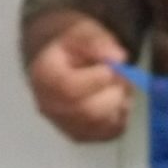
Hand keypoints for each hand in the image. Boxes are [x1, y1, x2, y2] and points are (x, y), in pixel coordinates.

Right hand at [26, 17, 130, 143]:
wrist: (64, 62)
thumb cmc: (73, 46)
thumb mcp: (83, 31)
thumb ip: (98, 41)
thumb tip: (118, 58)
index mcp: (44, 77)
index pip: (70, 88)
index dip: (99, 78)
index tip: (113, 65)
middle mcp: (48, 106)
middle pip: (88, 111)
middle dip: (114, 91)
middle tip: (123, 75)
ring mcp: (64, 125)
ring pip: (103, 124)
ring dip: (121, 103)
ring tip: (118, 85)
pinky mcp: (82, 136)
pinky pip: (111, 132)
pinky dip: (122, 115)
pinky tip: (115, 98)